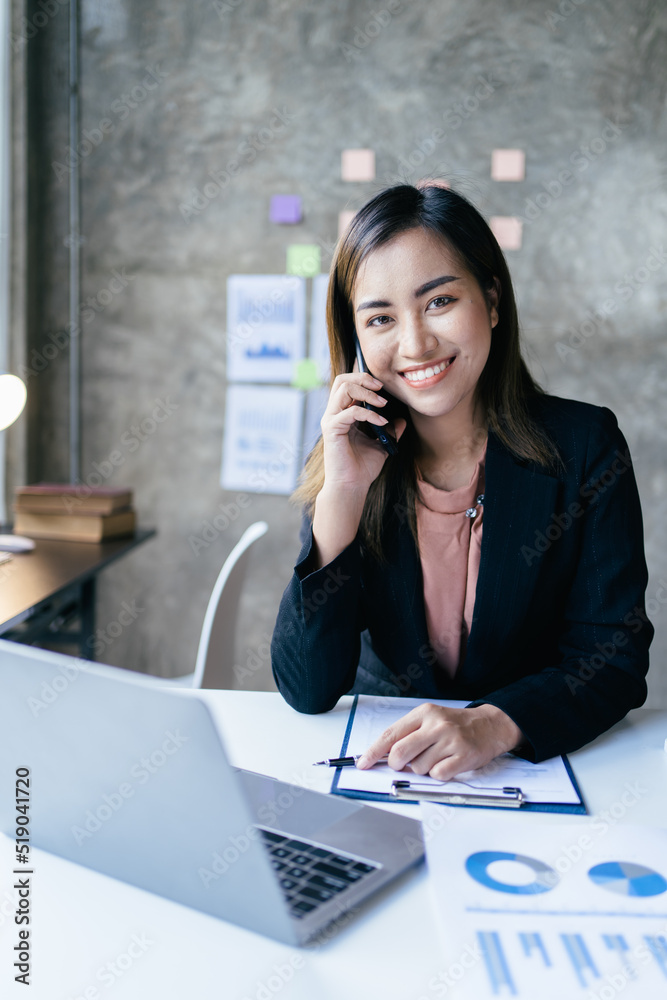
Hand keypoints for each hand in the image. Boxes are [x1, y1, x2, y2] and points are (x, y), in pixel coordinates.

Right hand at [319, 372, 405, 494]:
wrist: (352, 486)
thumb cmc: (362, 467)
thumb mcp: (381, 444)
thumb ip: (390, 430)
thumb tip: (402, 420)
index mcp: (342, 414)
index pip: (347, 384)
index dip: (364, 379)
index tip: (383, 386)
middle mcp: (333, 414)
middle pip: (342, 380)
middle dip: (363, 378)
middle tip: (381, 388)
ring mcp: (331, 420)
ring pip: (343, 389)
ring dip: (367, 392)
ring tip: (383, 403)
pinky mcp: (332, 429)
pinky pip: (351, 412)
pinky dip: (369, 413)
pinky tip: (382, 422)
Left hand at [356, 703, 523, 780]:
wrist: (490, 725)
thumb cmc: (455, 725)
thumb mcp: (430, 719)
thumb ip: (408, 733)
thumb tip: (382, 754)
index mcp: (424, 713)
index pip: (391, 734)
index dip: (373, 751)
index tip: (363, 763)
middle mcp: (436, 725)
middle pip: (400, 753)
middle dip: (397, 765)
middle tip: (403, 765)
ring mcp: (450, 740)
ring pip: (419, 767)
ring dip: (422, 769)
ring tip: (436, 757)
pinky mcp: (463, 756)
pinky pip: (438, 775)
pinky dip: (438, 774)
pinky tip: (447, 763)